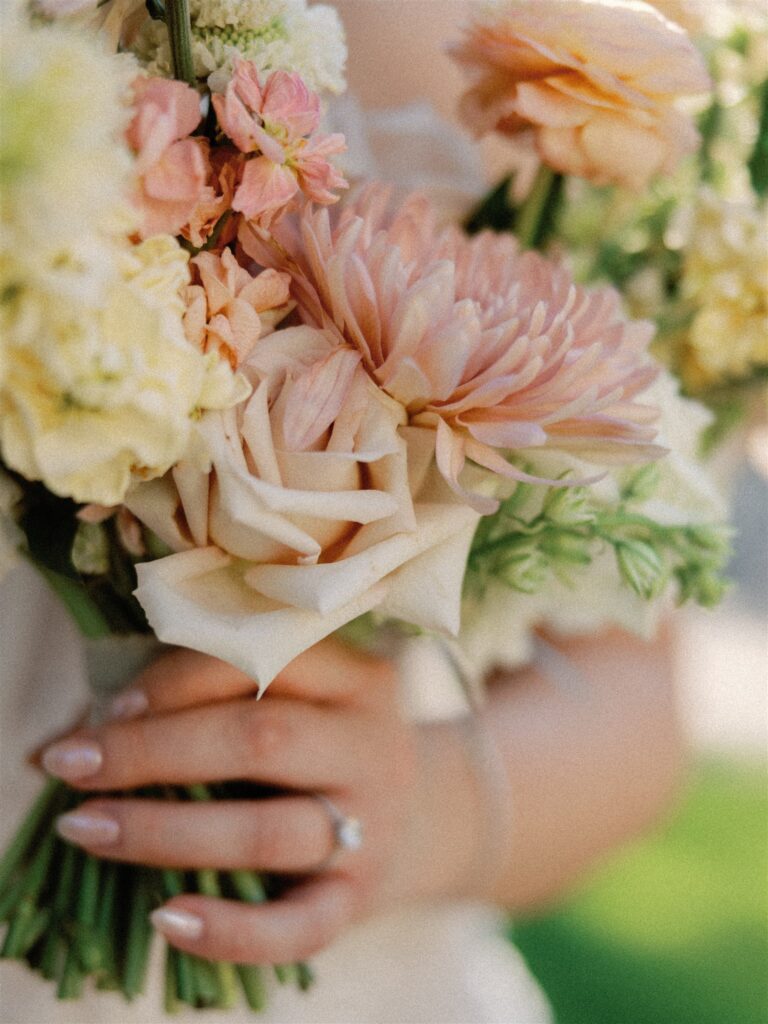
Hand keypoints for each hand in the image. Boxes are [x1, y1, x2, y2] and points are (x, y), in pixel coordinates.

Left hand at [40, 642, 479, 963]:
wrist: (428, 814)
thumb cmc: (329, 742)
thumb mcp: (300, 697)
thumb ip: (209, 697)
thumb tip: (78, 730)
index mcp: (355, 678)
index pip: (261, 663)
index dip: (174, 682)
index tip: (106, 709)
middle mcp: (372, 746)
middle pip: (261, 739)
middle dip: (154, 750)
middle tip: (71, 764)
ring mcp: (371, 827)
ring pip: (265, 831)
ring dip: (163, 831)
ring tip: (85, 827)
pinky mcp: (360, 900)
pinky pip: (295, 928)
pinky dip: (228, 930)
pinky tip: (164, 917)